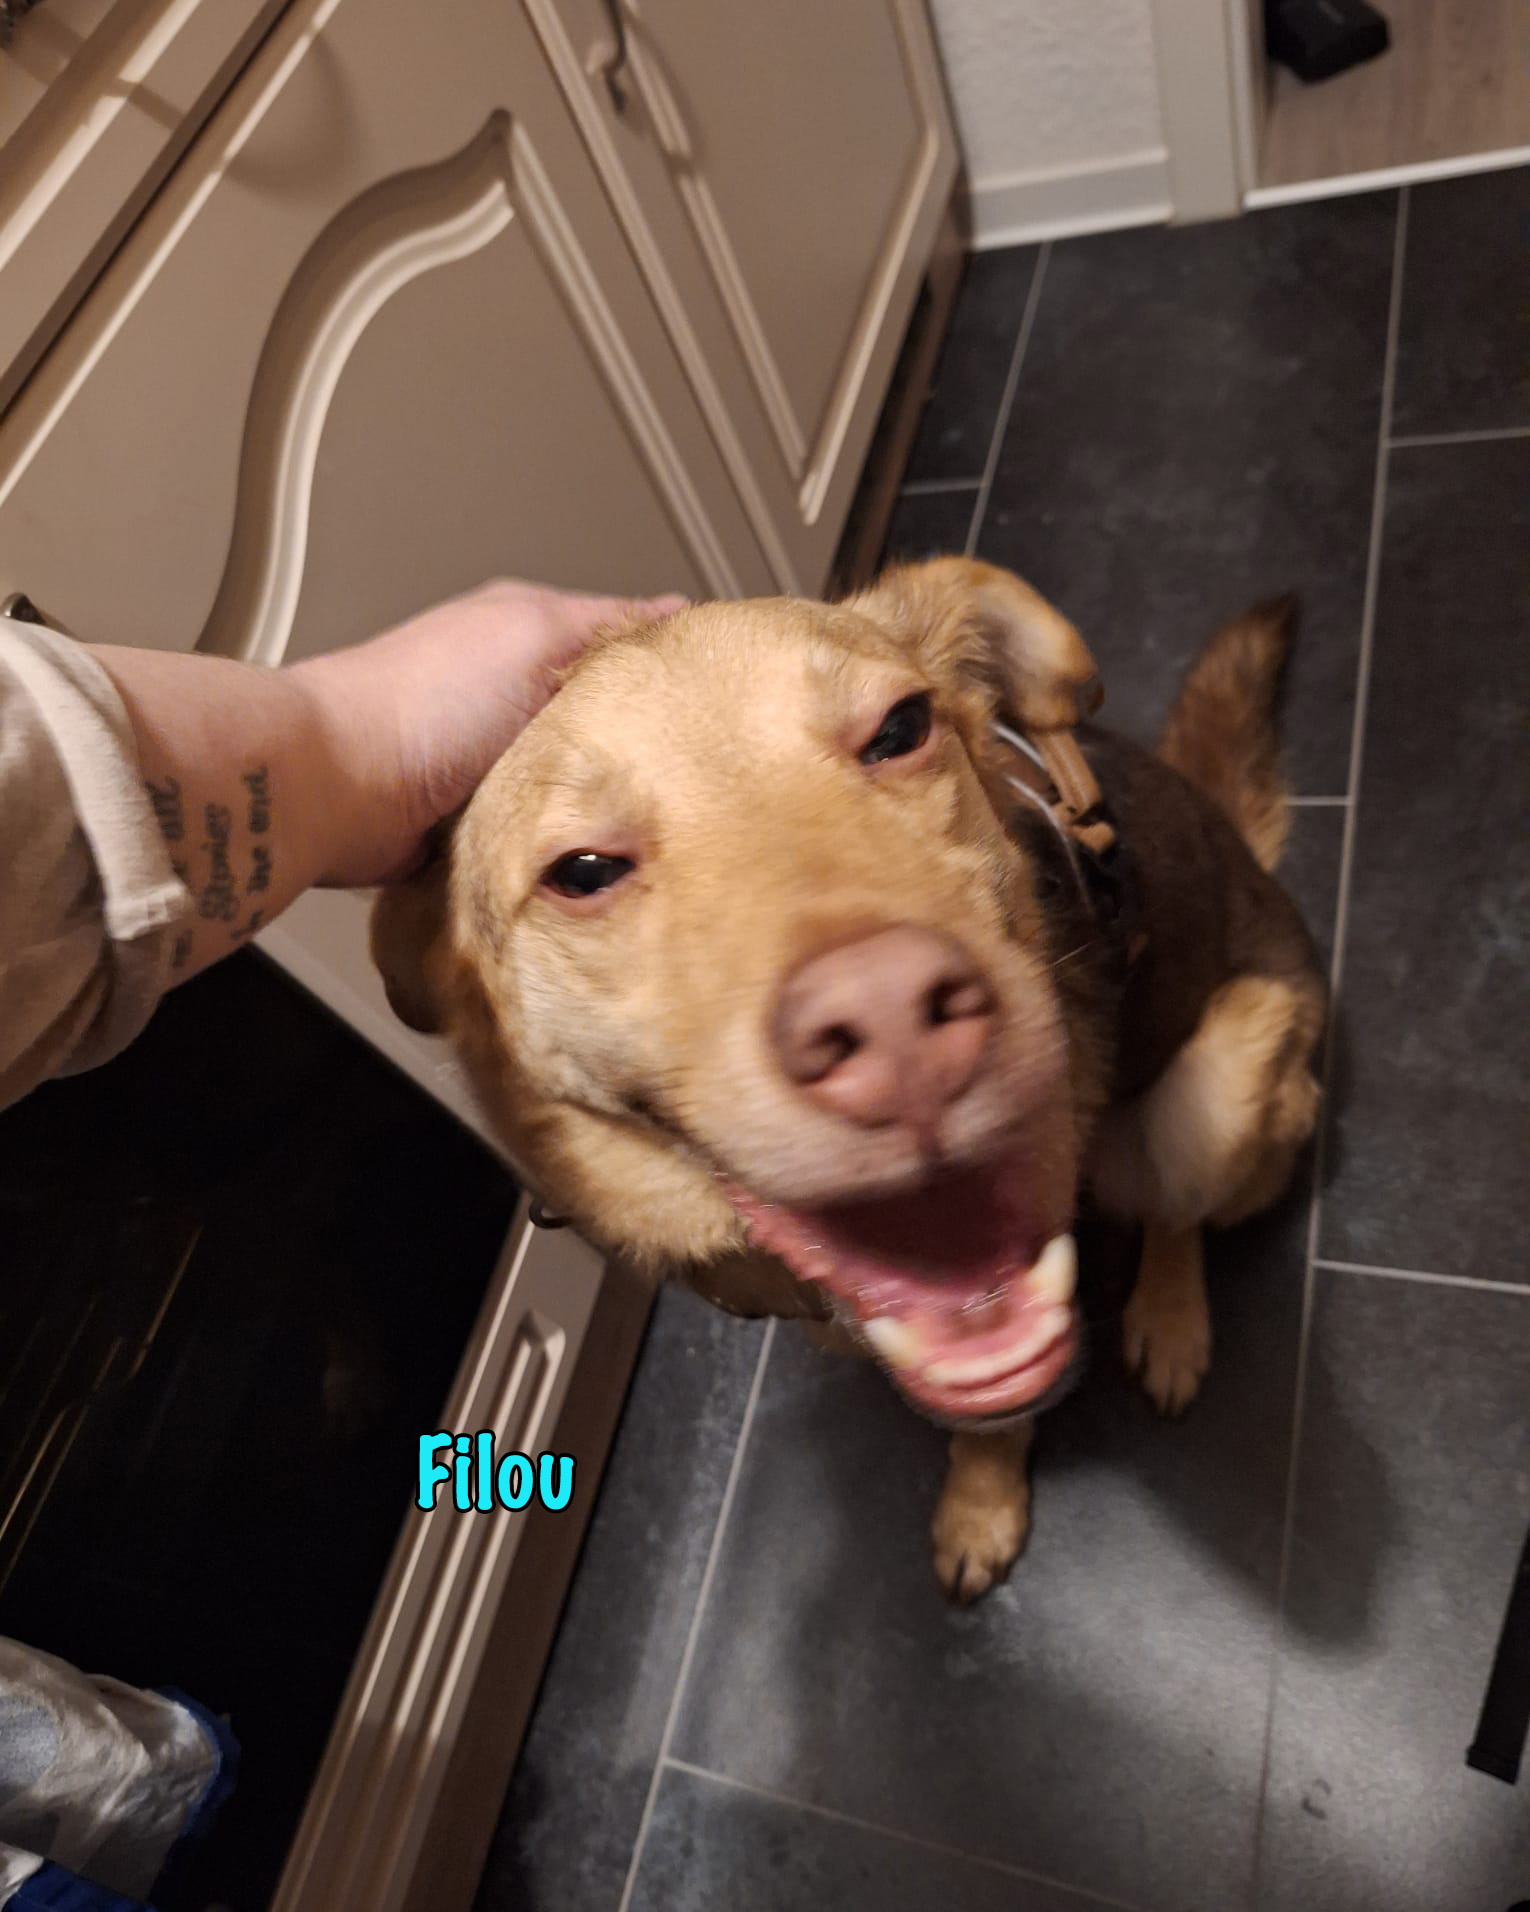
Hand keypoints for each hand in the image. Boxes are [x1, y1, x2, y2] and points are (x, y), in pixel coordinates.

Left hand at [290, 579, 685, 884]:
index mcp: (527, 640)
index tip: (714, 704)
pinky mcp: (478, 826)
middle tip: (683, 774)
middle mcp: (510, 701)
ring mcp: (493, 766)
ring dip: (598, 806)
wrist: (339, 787)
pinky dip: (557, 846)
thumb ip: (610, 624)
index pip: (622, 650)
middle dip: (639, 752)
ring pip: (579, 789)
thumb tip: (678, 611)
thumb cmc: (422, 701)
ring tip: (634, 817)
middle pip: (607, 728)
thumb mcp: (533, 631)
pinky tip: (581, 852)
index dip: (667, 675)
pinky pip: (541, 838)